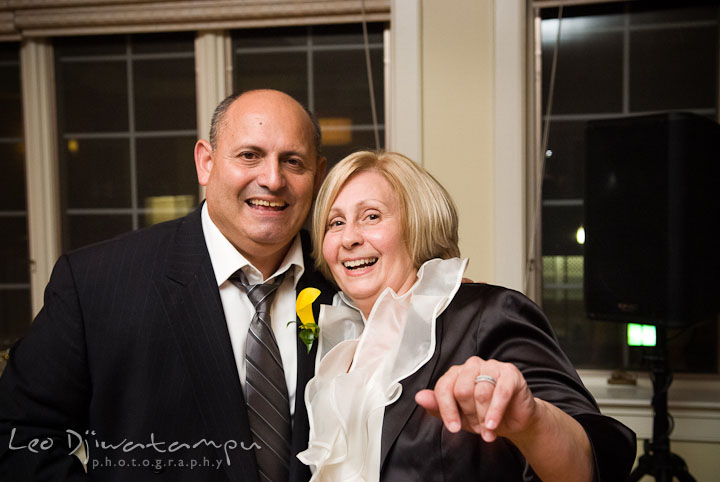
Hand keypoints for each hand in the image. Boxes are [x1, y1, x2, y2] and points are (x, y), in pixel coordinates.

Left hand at [415, 356, 537, 442]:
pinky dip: (495, 412)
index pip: (443, 388)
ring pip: (481, 392)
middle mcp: (472, 365)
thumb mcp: (459, 415)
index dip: (447, 410)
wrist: (514, 420)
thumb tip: (419, 397)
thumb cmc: (484, 414)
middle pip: (462, 390)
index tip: (453, 427)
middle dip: (469, 415)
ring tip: (487, 429)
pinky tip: (492, 425)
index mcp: (456, 373)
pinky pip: (500, 392)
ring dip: (483, 418)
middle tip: (477, 426)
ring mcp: (491, 366)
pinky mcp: (510, 373)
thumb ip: (438, 406)